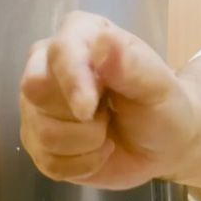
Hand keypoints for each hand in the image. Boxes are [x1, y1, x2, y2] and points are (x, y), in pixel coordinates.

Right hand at [19, 11, 195, 189]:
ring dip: (87, 143)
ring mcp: (38, 106)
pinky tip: (99, 152)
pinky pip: (47, 162)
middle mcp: (48, 65)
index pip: (57, 52)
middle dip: (80, 116)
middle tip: (110, 114)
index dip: (71, 81)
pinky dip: (83, 165)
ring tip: (108, 131)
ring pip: (43, 133)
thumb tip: (103, 42)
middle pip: (34, 90)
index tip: (89, 108)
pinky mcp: (37, 142)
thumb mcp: (158, 86)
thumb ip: (132, 65)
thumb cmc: (162, 106)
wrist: (166, 146)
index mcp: (79, 35)